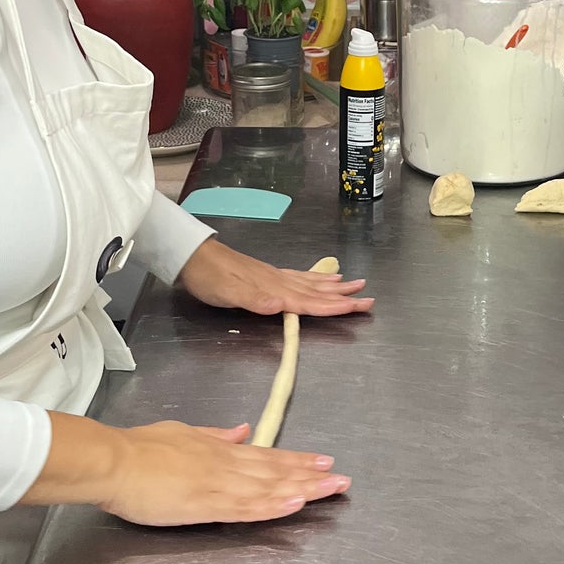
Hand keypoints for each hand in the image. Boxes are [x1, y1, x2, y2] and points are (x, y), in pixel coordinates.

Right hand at [100, 421, 348, 526]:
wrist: (114, 460)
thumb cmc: (140, 448)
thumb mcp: (184, 432)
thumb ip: (215, 435)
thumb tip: (242, 430)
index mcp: (220, 449)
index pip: (267, 455)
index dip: (297, 460)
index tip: (324, 462)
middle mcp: (226, 465)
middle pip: (276, 472)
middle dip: (312, 476)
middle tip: (344, 480)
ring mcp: (218, 485)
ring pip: (269, 488)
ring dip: (303, 490)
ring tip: (332, 491)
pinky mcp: (206, 505)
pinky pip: (246, 507)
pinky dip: (273, 506)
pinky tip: (294, 505)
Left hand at [177, 238, 372, 317]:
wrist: (193, 255)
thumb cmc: (209, 278)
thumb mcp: (227, 292)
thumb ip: (255, 299)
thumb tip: (282, 305)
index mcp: (273, 290)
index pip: (308, 302)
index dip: (333, 307)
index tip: (357, 308)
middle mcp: (279, 282)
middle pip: (317, 292)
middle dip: (344, 297)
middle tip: (369, 299)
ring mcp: (275, 276)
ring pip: (312, 283)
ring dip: (335, 287)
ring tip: (356, 285)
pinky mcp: (268, 274)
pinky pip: (300, 277)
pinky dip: (316, 279)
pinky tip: (325, 276)